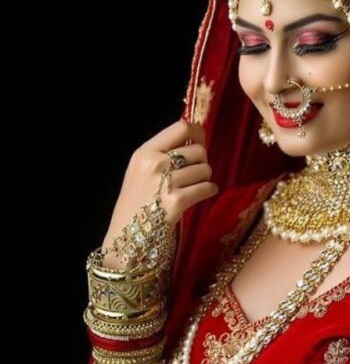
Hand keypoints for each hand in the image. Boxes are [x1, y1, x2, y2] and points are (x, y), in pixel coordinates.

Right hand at [101, 119, 218, 260]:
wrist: (126, 236)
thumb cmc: (136, 203)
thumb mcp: (141, 170)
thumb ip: (164, 153)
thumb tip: (196, 136)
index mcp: (145, 152)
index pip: (181, 127)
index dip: (197, 133)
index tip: (200, 142)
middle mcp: (154, 163)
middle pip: (198, 150)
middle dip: (202, 161)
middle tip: (194, 174)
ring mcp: (164, 183)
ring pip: (205, 169)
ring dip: (205, 178)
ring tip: (194, 187)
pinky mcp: (176, 202)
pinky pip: (206, 188)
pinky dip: (209, 191)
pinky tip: (201, 195)